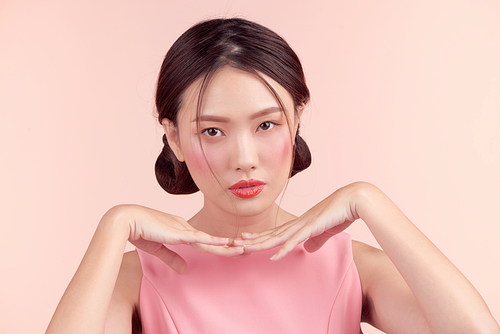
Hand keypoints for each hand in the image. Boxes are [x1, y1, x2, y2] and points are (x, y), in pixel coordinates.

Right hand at [111, 205, 243, 272]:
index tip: (233, 249)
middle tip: (246, 248)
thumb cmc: (140, 232)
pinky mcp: (179, 232)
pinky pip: (200, 238)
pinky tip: (225, 243)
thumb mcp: (159, 249)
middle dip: (229, 245)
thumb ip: (172, 258)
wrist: (127, 221)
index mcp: (181, 230)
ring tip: (243, 247)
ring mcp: (183, 229)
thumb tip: (184, 270)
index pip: (204, 241)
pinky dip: (213, 241)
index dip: (219, 246)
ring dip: (227, 244)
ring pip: (210, 240)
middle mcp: (186, 228)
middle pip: (212, 239)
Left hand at [241, 183, 364, 260]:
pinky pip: (294, 241)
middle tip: (234, 242)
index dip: (260, 236)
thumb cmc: (340, 213)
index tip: (245, 238)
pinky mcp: (312, 228)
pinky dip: (283, 249)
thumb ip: (315, 240)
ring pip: (277, 237)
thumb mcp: (325, 231)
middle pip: (271, 234)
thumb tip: (307, 250)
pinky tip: (273, 257)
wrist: (353, 200)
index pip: (275, 232)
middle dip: (253, 239)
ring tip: (245, 248)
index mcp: (300, 223)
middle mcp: (297, 223)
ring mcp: (303, 225)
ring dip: (261, 244)